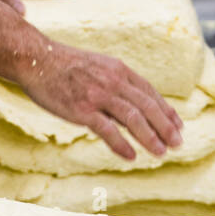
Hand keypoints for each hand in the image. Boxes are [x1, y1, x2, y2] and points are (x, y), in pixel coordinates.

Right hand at [19, 42, 182, 161]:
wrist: (36, 59)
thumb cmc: (65, 65)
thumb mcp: (98, 66)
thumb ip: (116, 82)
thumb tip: (133, 104)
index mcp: (119, 70)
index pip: (149, 93)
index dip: (166, 111)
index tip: (178, 126)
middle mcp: (113, 81)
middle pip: (147, 106)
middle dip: (165, 126)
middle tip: (178, 144)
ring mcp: (97, 95)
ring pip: (133, 118)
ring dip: (150, 137)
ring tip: (161, 152)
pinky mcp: (82, 109)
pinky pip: (107, 129)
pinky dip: (121, 144)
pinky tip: (131, 156)